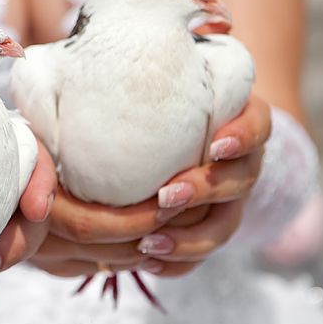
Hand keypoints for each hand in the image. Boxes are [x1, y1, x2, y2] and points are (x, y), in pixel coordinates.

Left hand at [31, 94, 270, 278]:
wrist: (164, 136)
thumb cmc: (146, 102)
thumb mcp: (146, 83)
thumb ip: (126, 75)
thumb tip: (65, 61)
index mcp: (234, 121)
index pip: (257, 125)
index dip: (243, 136)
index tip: (216, 144)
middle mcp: (238, 163)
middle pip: (239, 182)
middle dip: (204, 190)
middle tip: (166, 195)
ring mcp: (227, 202)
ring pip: (222, 227)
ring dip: (188, 239)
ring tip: (149, 244)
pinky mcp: (206, 231)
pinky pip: (200, 256)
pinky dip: (178, 262)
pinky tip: (148, 262)